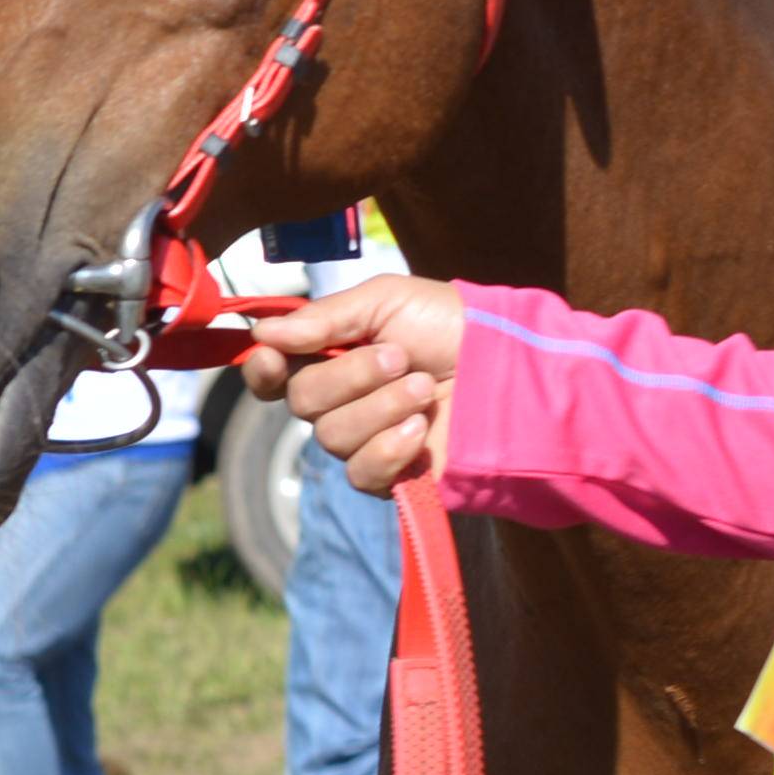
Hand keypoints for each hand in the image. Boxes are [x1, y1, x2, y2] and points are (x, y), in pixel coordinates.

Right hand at [234, 275, 466, 498]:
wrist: (511, 366)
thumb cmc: (451, 325)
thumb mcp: (387, 300)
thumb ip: (324, 316)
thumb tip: (262, 333)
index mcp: (330, 357)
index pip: (272, 375)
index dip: (264, 370)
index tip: (274, 358)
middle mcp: (339, 401)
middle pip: (302, 402)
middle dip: (350, 377)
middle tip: (400, 358)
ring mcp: (363, 439)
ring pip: (331, 436)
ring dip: (381, 407)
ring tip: (426, 388)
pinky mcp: (390, 474)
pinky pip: (360, 471)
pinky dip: (388, 448)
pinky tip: (419, 430)